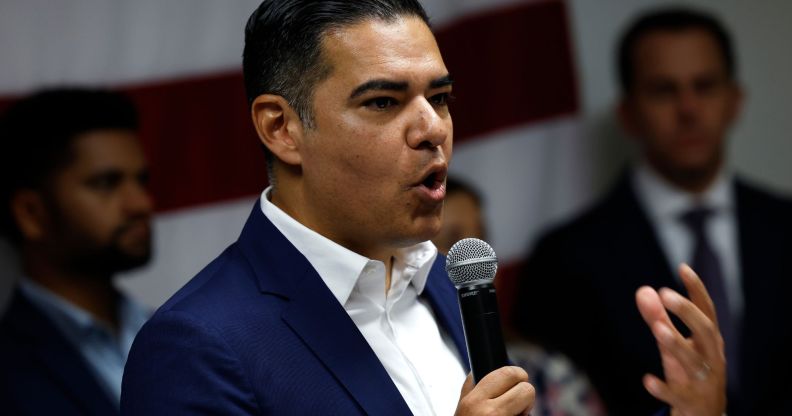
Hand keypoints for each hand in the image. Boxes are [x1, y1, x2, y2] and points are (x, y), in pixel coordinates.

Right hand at [455, 366, 534, 415]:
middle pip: (526, 390)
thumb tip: (477, 370)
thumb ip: (470, 388)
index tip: (517, 379)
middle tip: (518, 402)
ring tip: (512, 414)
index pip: (507, 373)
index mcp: (474, 401)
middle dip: (525, 393)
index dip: (517, 374)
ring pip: (530, 408)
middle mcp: (489, 413)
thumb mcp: (461, 409)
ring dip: (525, 409)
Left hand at [635, 263, 726, 415]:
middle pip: (706, 332)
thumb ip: (658, 318)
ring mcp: (704, 381)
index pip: (707, 311)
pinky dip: (664, 388)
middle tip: (665, 293)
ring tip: (657, 329)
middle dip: (687, 312)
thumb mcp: (673, 345)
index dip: (696, 290)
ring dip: (676, 343)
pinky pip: (678, 395)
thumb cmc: (689, 372)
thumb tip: (643, 290)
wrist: (704, 415)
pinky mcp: (691, 402)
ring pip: (694, 361)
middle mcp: (712, 358)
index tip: (683, 267)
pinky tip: (647, 379)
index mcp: (710, 341)